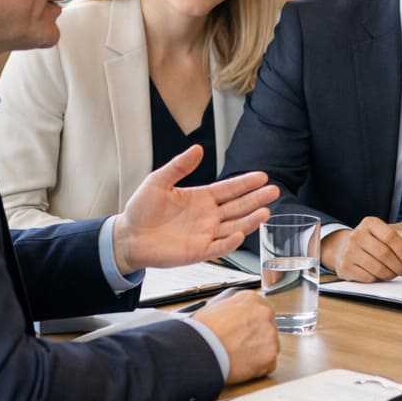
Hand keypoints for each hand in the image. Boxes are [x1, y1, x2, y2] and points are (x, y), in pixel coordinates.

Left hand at [112, 145, 277, 275]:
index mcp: (201, 198)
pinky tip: (240, 233)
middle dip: (256, 199)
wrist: (128, 237)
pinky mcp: (199, 251)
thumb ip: (179, 167)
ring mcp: (206, 234)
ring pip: (235, 226)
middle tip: (273, 191)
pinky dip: (231, 242)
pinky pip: (219, 247)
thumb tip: (197, 149)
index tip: (261, 176)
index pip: (229, 189)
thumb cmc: (141, 210)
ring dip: (250, 220)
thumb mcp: (158, 181)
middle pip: (238, 207)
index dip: (245, 183)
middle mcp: (208, 216)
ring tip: (265, 212)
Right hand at [192, 290, 279, 383]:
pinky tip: (241, 367)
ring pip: (269, 346)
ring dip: (257, 353)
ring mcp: (270, 334)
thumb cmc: (201, 332)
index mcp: (250, 299)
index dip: (252, 323)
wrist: (199, 350)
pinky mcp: (270, 356)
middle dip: (256, 337)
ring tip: (237, 357)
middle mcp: (264, 313)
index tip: (247, 330)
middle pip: (267, 327)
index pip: (260, 308)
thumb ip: (232, 311)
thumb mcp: (214, 309)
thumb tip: (233, 318)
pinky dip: (257, 368)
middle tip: (240, 346)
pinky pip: (268, 364)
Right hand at [325, 216, 401, 281]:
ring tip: (394, 273)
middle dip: (400, 266)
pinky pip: (368, 278)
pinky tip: (380, 275)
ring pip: (378, 269)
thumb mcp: (389, 234)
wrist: (345, 248)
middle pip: (384, 254)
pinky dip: (379, 279)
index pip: (390, 236)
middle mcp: (357, 235)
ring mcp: (348, 251)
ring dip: (391, 274)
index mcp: (370, 223)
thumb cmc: (372, 241)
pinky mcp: (344, 267)